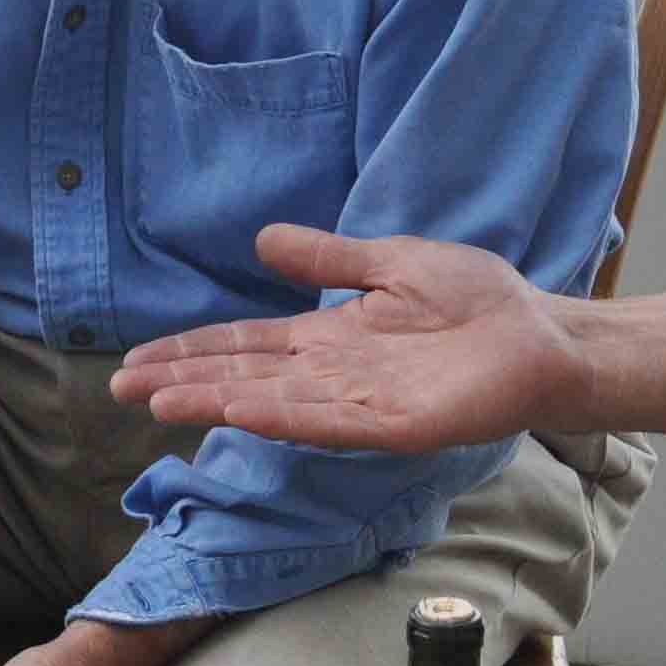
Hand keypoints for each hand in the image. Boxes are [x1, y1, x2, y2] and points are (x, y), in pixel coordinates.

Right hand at [112, 225, 581, 451]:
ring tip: (162, 402)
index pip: (243, 344)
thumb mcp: (390, 263)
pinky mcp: (396, 425)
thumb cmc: (478, 302)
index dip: (189, 350)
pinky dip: (283, 417)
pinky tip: (241, 410)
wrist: (543, 336)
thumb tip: (263, 241)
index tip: (136, 359)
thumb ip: (328, 260)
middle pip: (243, 376)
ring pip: (274, 403)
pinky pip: (330, 421)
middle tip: (122, 388)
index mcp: (328, 338)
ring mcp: (361, 403)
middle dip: (182, 381)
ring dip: (217, 401)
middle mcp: (333, 375)